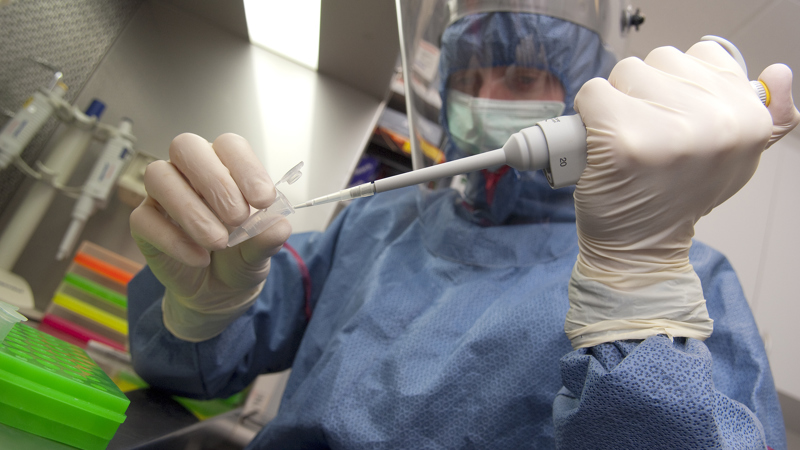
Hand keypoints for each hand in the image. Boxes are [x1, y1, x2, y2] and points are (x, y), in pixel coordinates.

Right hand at [129, 133, 291, 340]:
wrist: (218, 291)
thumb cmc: (240, 256)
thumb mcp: (260, 251)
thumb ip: (268, 238)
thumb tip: (279, 227)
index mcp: (224, 165)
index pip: (229, 145)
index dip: (246, 168)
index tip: (264, 200)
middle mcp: (189, 171)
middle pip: (186, 147)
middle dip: (215, 181)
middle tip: (238, 218)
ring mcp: (162, 194)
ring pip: (160, 177)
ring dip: (191, 210)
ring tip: (218, 243)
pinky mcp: (144, 223)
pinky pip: (145, 219)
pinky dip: (175, 241)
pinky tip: (199, 259)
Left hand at [564, 41, 798, 347]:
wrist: (640, 246)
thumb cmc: (679, 195)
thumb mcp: (738, 157)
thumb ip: (765, 114)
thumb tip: (777, 72)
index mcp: (750, 119)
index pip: (705, 56)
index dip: (679, 84)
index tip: (674, 119)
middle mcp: (715, 122)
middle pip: (659, 60)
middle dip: (645, 92)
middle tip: (647, 135)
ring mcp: (667, 131)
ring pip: (625, 72)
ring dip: (615, 102)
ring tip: (626, 140)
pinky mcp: (621, 141)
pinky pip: (592, 94)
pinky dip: (586, 115)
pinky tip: (600, 144)